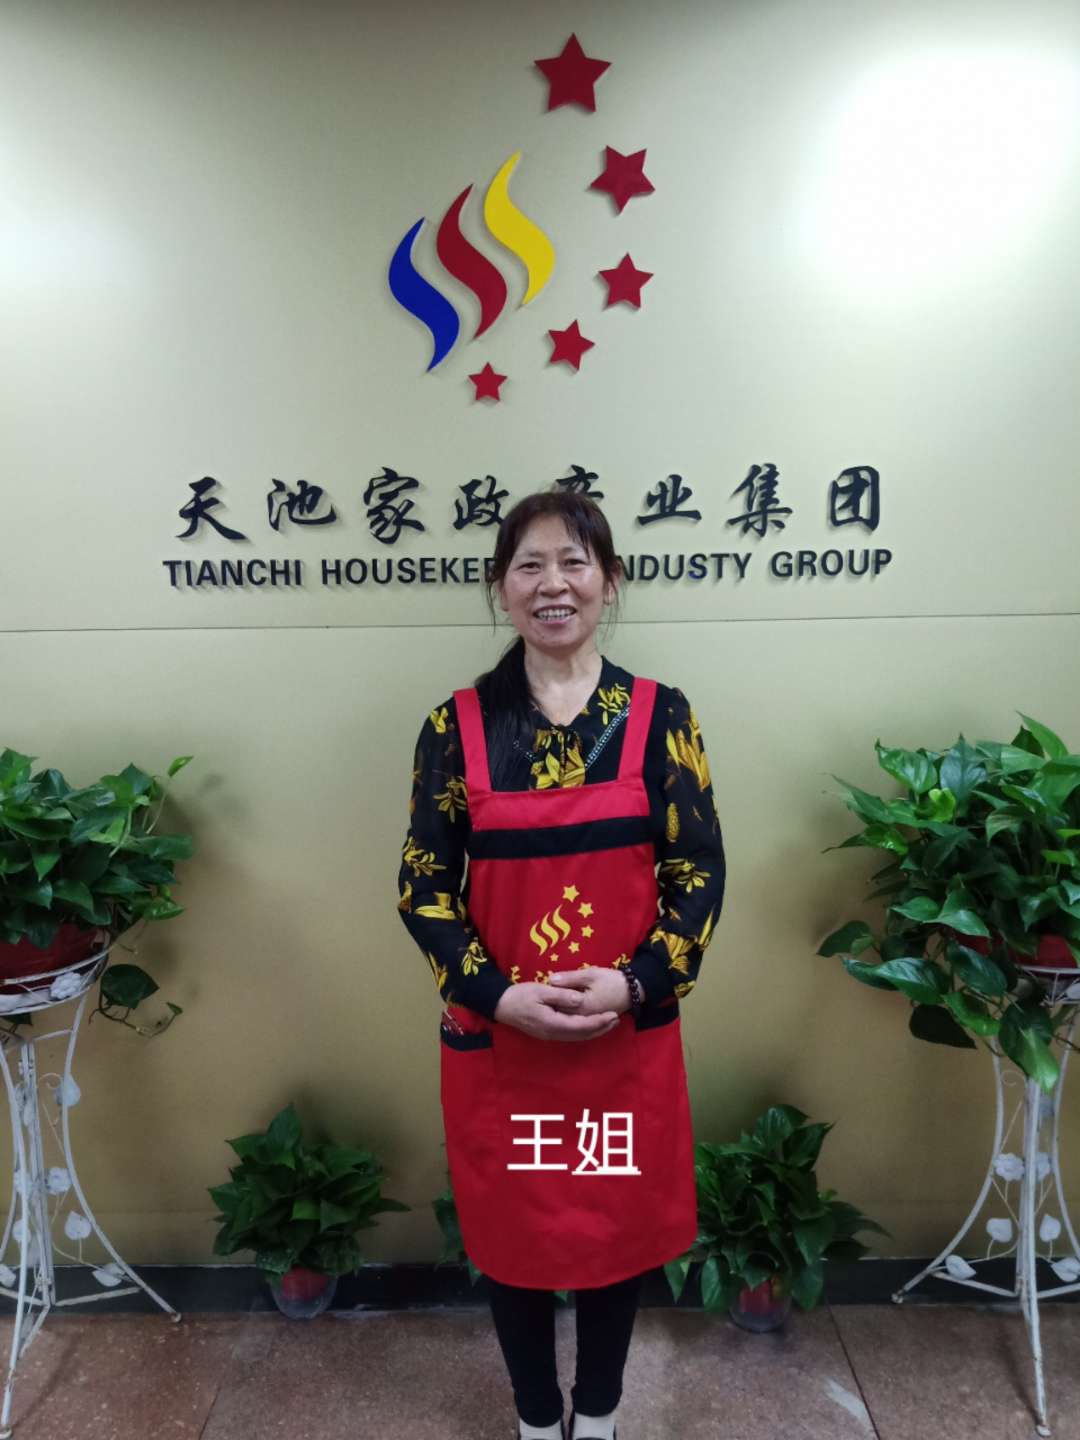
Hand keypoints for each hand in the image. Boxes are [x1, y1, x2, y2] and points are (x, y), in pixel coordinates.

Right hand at [493, 979, 620, 1041]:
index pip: (582, 1025)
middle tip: (617, 1019)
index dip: (599, 1022)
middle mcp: (553, 1033)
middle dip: (601, 1028)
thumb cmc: (521, 995)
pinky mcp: (548, 1033)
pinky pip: (571, 1035)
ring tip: (609, 1023)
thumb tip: (581, 1000)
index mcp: (553, 1022)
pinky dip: (584, 1031)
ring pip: (577, 1037)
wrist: (502, 1006)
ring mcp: (550, 1035)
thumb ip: (562, 996)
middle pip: (582, 1034)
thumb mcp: (541, 990)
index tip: (613, 1015)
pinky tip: (590, 1025)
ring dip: (594, 1031)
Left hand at [546, 966, 631, 1017]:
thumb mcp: (590, 974)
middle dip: (550, 1009)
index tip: (538, 991)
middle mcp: (583, 1018)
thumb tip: (551, 979)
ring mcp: (587, 1022)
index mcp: (582, 1007)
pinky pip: (575, 1024)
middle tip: (538, 1001)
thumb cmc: (611, 981)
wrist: (632, 991)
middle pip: (560, 1016)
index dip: (547, 999)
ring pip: (567, 1022)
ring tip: (546, 1008)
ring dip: (557, 1015)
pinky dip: (566, 1019)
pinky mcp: (590, 1021)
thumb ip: (570, 978)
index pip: (557, 1006)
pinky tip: (560, 1013)